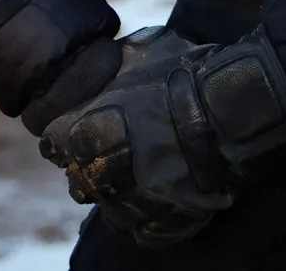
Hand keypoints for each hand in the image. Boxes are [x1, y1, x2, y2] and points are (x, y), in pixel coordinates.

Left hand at [35, 26, 285, 247]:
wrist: (230, 107)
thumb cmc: (182, 73)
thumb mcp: (137, 53)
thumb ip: (110, 66)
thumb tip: (104, 59)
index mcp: (88, 133)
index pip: (54, 145)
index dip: (67, 137)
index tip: (79, 131)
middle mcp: (104, 173)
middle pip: (79, 184)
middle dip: (91, 169)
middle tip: (113, 154)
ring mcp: (136, 202)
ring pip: (111, 211)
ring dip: (120, 196)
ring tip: (139, 177)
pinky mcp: (168, 221)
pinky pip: (147, 231)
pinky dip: (151, 218)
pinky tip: (160, 198)